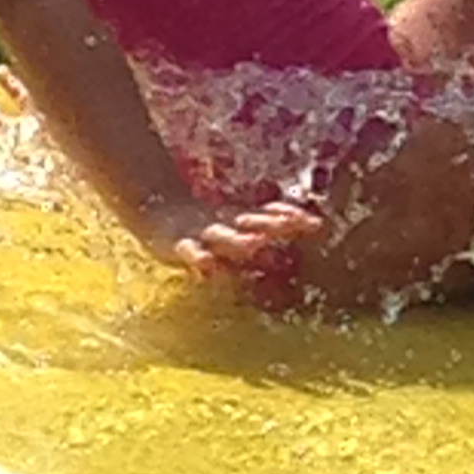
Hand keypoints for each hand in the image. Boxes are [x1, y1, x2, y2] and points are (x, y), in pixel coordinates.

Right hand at [161, 195, 327, 298]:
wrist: (157, 208)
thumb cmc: (207, 225)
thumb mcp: (238, 224)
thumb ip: (269, 225)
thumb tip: (316, 227)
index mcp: (241, 221)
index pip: (271, 217)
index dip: (291, 219)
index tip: (316, 223)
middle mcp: (226, 226)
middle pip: (251, 224)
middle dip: (272, 225)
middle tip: (292, 224)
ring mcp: (201, 235)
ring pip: (222, 237)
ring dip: (238, 239)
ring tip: (254, 243)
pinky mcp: (177, 245)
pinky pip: (188, 252)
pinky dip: (197, 258)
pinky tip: (207, 265)